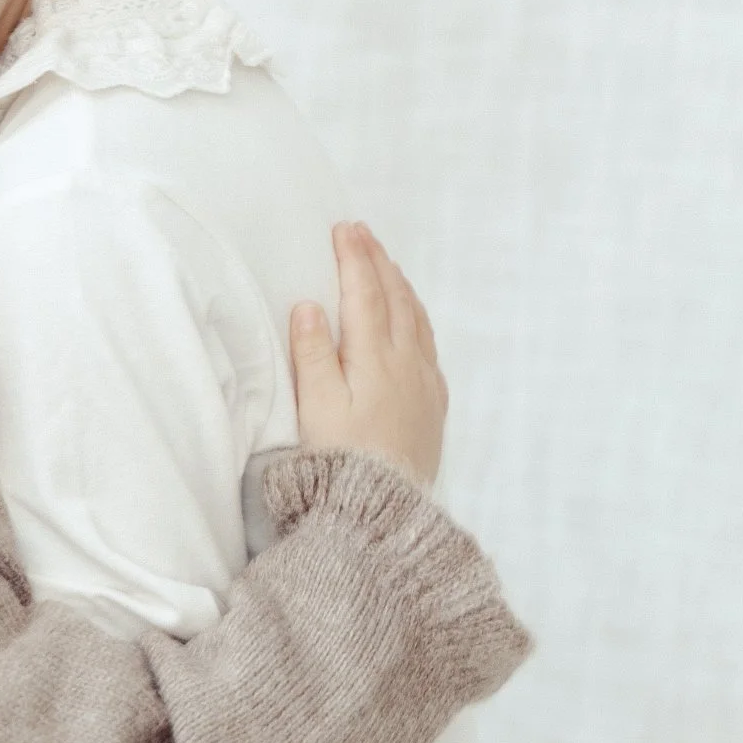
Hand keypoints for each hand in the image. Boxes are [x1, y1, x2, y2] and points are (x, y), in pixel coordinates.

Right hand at [290, 223, 448, 485]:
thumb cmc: (341, 463)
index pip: (364, 293)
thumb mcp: (315, 409)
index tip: (344, 229)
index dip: (354, 258)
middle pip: (395, 299)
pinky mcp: (432, 406)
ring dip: (400, 286)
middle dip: (377, 262)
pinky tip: (412, 319)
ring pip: (417, 320)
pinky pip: (429, 346)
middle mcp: (406, 364)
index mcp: (373, 358)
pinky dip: (417, 318)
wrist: (383, 513)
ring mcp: (425, 384)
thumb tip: (309, 306)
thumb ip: (312, 355)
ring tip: (386, 265)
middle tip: (362, 234)